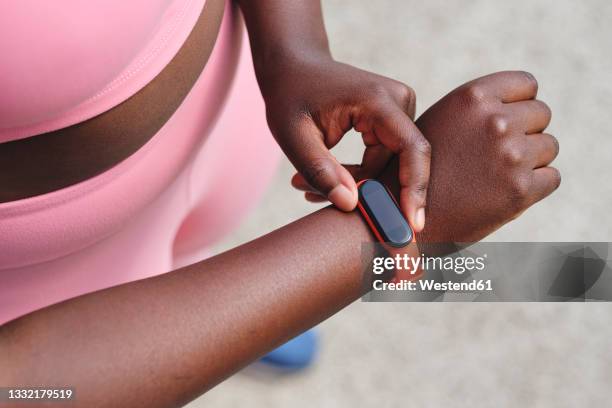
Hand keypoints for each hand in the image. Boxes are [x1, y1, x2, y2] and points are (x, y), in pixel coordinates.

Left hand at [262, 55, 430, 231]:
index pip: (411, 149)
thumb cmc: (290, 95)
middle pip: (400, 163)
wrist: (294, 65)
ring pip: (390, 164)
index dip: (414, 189)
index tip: (412, 226)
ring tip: (308, 187)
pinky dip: (360, 173)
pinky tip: (329, 177)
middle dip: (368, 191)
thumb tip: (351, 205)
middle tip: (315, 200)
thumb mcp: (294, 136)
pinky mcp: (393, 119)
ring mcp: (399, 108)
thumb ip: (320, 171)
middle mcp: (398, 100)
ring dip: (358, 183)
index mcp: (377, 100)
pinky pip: (385, 157)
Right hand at [385, 71, 559, 242]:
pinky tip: (505, 193)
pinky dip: (535, 187)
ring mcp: (510, 155)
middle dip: (526, 131)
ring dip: (531, 160)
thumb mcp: (441, 122)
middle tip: (499, 154)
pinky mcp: (520, 190)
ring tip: (498, 175)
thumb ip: (476, 110)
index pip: (527, 84)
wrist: (400, 217)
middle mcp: (494, 121)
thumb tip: (515, 106)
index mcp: (473, 97)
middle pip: (541, 113)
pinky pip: (551, 178)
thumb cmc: (418, 170)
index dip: (519, 103)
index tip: (508, 121)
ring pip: (548, 146)